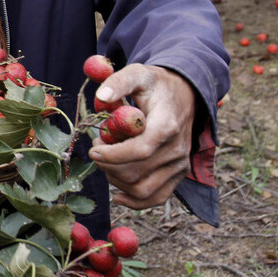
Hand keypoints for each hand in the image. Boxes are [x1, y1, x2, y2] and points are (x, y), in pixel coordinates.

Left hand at [88, 64, 196, 209]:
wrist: (184, 94)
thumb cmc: (156, 84)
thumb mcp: (138, 73)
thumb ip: (119, 82)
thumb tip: (101, 97)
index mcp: (167, 126)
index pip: (139, 151)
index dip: (112, 154)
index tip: (93, 148)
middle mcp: (177, 150)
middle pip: (136, 173)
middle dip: (108, 164)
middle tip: (96, 146)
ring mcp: (179, 165)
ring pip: (142, 189)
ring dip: (115, 179)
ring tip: (106, 159)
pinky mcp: (178, 174)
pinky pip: (157, 198)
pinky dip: (135, 202)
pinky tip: (116, 195)